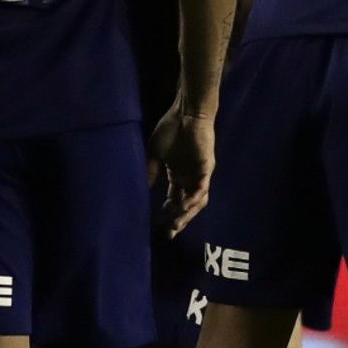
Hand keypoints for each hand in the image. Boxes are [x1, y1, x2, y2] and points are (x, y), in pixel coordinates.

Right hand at [148, 98, 214, 236]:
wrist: (186, 113)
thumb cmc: (171, 130)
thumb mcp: (155, 154)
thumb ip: (150, 172)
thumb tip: (141, 190)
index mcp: (178, 176)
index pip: (174, 201)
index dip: (166, 214)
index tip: (155, 226)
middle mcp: (190, 178)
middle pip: (186, 206)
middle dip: (178, 221)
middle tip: (168, 234)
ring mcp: (200, 174)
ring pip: (196, 202)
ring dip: (187, 215)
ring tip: (175, 226)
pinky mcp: (206, 168)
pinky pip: (201, 189)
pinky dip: (193, 199)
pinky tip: (182, 207)